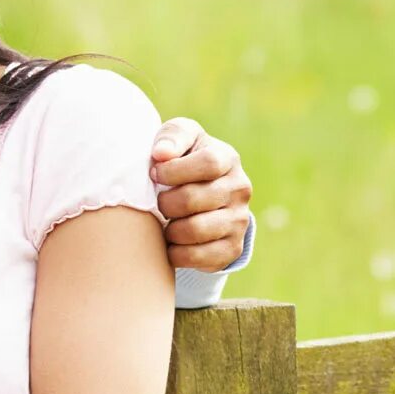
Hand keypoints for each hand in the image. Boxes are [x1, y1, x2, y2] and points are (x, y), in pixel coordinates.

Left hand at [151, 118, 253, 273]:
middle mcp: (240, 189)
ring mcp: (239, 220)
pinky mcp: (232, 248)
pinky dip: (176, 253)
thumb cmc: (184, 160)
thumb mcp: (181, 138)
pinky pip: (197, 256)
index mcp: (228, 159)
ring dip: (170, 229)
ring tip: (167, 222)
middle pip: (193, 199)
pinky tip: (173, 242)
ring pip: (195, 230)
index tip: (154, 174)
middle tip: (159, 203)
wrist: (204, 195)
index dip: (174, 170)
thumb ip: (172, 136)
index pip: (208, 163)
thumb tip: (161, 154)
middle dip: (165, 202)